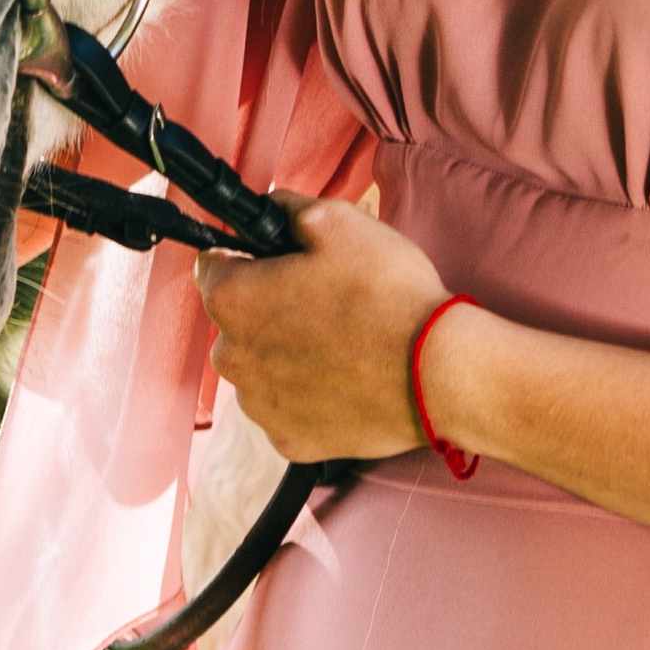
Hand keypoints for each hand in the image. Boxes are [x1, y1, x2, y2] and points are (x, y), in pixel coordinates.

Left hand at [195, 189, 448, 465]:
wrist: (437, 373)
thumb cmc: (387, 294)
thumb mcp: (339, 222)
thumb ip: (289, 208)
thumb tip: (272, 208)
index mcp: (233, 300)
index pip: (211, 265)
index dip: (245, 256)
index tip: (277, 259)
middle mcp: (232, 358)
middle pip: (235, 321)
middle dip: (267, 307)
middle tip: (323, 297)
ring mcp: (260, 406)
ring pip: (260, 367)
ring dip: (285, 353)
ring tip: (340, 341)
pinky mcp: (290, 440)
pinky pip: (286, 407)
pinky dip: (307, 394)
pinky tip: (344, 378)